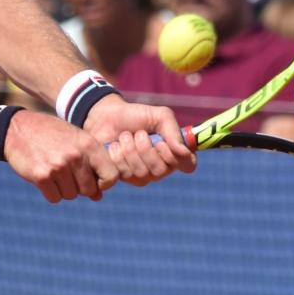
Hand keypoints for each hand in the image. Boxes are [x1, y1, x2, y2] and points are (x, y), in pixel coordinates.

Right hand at [3, 109, 122, 202]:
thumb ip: (90, 166)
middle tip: (67, 175)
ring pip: (70, 195)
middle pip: (89, 190)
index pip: (111, 176)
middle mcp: (75, 155)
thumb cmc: (51, 136)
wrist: (16, 128)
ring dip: (63, 189)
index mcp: (88, 144)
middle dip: (79, 187)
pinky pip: (54, 198)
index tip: (94, 181)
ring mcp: (58, 166)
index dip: (104, 183)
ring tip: (53, 171)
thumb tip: (98, 197)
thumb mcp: (75, 142)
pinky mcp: (41, 175)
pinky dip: (50, 192)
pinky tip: (43, 177)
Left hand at [82, 96, 196, 185]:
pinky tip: (114, 146)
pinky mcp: (122, 178)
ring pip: (141, 173)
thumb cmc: (136, 116)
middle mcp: (160, 169)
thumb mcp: (159, 116)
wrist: (105, 117)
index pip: (188, 166)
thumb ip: (173, 131)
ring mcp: (141, 176)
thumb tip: (184, 152)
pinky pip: (123, 173)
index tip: (161, 143)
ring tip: (124, 137)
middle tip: (138, 134)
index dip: (175, 157)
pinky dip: (117, 155)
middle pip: (160, 171)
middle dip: (146, 149)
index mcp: (173, 153)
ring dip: (130, 149)